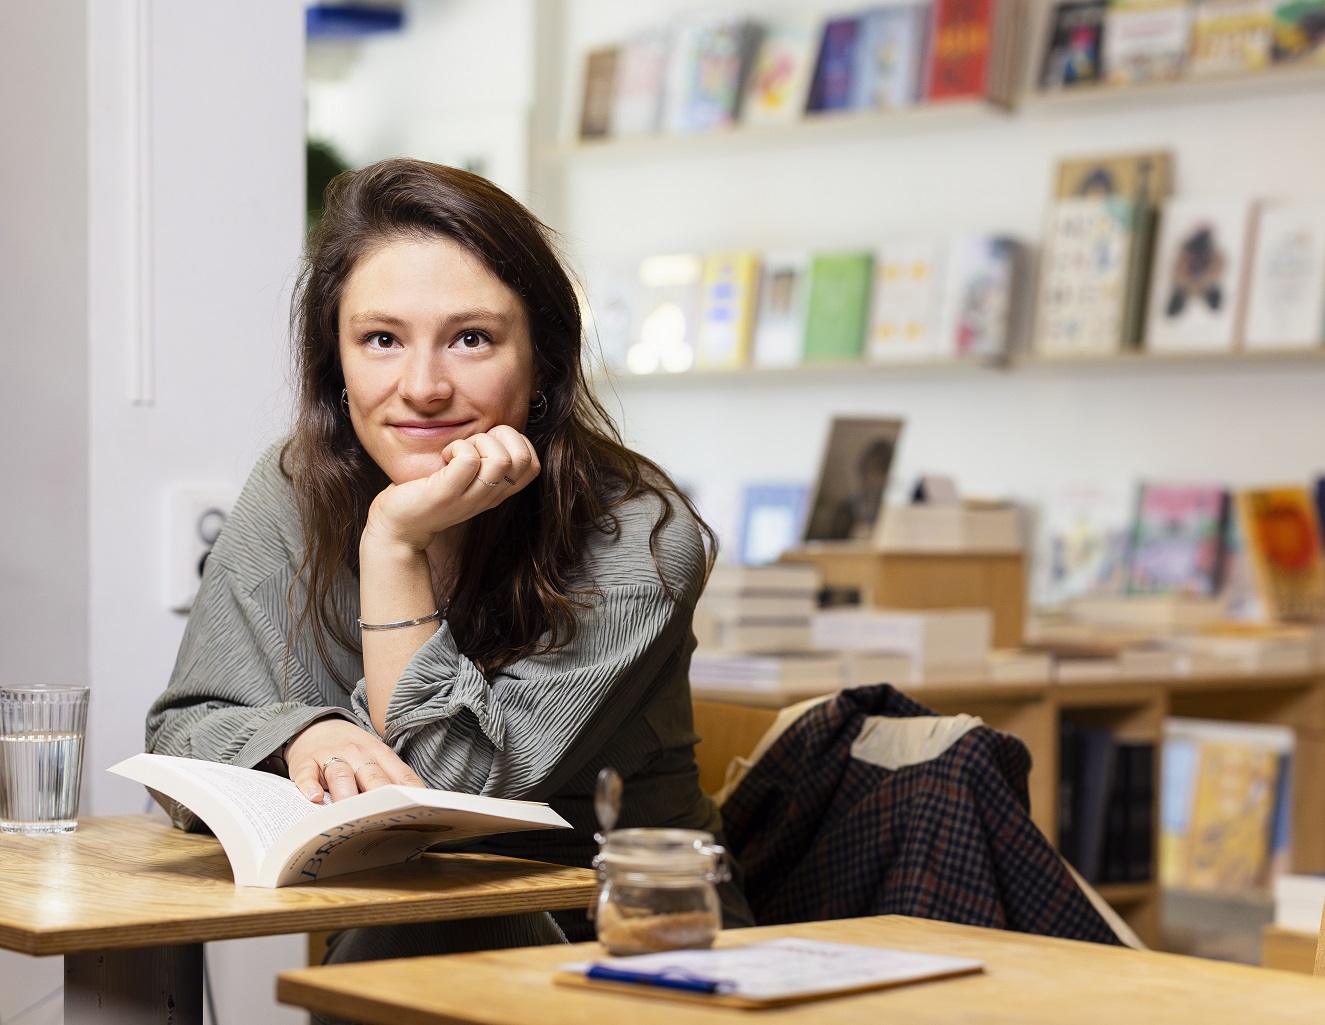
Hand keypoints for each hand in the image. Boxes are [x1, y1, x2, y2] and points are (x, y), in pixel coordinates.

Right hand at [286, 718, 425, 802]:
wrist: (315, 727)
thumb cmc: (351, 752)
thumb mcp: (374, 758)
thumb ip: (390, 779)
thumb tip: (413, 809)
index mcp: (380, 755)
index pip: (401, 775)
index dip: (412, 793)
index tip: (421, 811)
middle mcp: (358, 754)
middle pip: (373, 777)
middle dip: (382, 798)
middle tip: (387, 817)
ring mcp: (330, 756)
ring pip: (342, 775)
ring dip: (347, 795)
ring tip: (350, 815)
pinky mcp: (305, 762)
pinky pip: (307, 774)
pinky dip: (310, 785)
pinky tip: (314, 798)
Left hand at [364, 425, 539, 552]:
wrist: (398, 527)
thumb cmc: (428, 493)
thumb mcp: (465, 477)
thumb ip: (483, 460)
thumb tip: (495, 428)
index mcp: (497, 492)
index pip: (533, 464)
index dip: (516, 442)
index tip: (487, 445)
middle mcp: (489, 497)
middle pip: (523, 458)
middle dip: (500, 436)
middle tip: (472, 444)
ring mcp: (469, 498)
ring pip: (500, 458)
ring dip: (477, 441)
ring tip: (456, 451)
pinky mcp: (446, 494)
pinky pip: (468, 460)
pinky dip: (457, 447)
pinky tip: (444, 456)